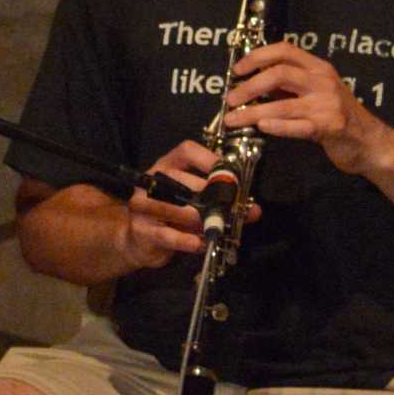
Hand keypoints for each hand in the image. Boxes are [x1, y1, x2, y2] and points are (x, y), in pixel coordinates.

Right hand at [120, 138, 258, 268]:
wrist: (139, 241)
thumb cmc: (172, 216)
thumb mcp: (195, 203)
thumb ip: (223, 203)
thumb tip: (254, 210)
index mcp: (167, 165)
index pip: (187, 150)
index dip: (210, 158)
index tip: (231, 173)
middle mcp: (152, 180)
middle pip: (182, 179)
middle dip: (211, 196)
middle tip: (231, 209)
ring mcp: (142, 205)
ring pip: (175, 208)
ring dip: (199, 219)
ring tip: (216, 227)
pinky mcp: (141, 230)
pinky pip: (169, 235)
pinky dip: (188, 241)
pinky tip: (200, 243)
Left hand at [219, 41, 382, 174]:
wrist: (370, 141)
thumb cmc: (340, 115)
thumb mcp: (318, 91)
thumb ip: (291, 85)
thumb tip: (254, 82)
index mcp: (319, 68)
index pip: (285, 50)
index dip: (257, 57)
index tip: (238, 70)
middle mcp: (323, 81)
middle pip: (279, 74)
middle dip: (249, 86)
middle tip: (231, 99)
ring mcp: (326, 104)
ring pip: (281, 104)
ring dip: (252, 112)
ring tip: (233, 119)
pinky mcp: (329, 127)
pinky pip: (297, 126)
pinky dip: (277, 126)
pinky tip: (262, 127)